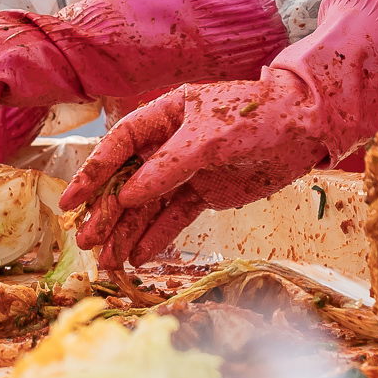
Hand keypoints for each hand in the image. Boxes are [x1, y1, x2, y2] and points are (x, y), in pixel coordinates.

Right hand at [58, 77, 329, 267]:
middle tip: (84, 242)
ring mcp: (188, 170)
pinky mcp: (207, 193)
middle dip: (106, 212)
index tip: (71, 200)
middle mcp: (171, 143)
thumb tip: (127, 195)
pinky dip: (157, 237)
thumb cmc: (256, 116)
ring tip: (107, 261)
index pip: (120, 144)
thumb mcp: (210, 138)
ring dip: (127, 231)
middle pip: (130, 180)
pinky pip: (175, 217)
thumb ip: (168, 166)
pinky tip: (138, 257)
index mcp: (166, 115)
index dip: (94, 172)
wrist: (306, 127)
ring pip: (149, 205)